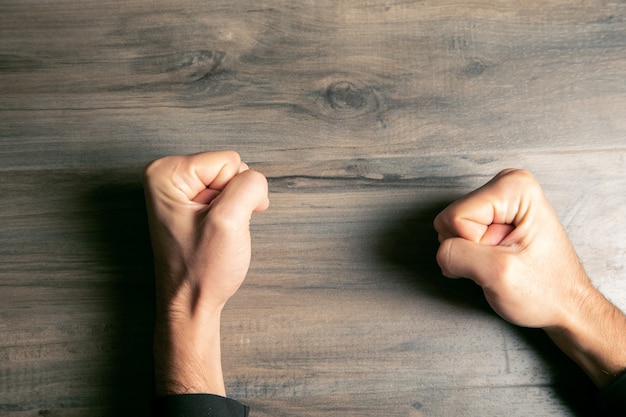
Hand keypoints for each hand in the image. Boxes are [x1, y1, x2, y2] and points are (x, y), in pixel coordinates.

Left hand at [143, 150, 268, 395]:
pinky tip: (218, 235)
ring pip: (233, 183)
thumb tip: (256, 180)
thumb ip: (248, 186)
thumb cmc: (201, 271)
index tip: (217, 222)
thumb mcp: (229, 221)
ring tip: (217, 234)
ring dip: (234, 210)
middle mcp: (167, 177)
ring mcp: (179, 192)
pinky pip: (228, 197)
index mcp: (166, 173)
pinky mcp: (191, 205)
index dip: (233, 193)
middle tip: (219, 229)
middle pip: (230, 168)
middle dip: (234, 199)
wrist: (191, 305)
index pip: (228, 161)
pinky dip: (231, 216)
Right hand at [434, 169, 625, 387]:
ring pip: (451, 229)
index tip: (502, 256)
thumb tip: (440, 250)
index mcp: (515, 188)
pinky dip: (471, 255)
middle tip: (501, 259)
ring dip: (471, 254)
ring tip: (501, 260)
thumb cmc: (546, 291)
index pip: (457, 217)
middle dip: (470, 248)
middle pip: (452, 219)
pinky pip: (457, 234)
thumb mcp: (499, 276)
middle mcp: (506, 186)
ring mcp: (497, 201)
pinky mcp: (491, 216)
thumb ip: (458, 256)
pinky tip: (496, 259)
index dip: (474, 246)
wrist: (564, 305)